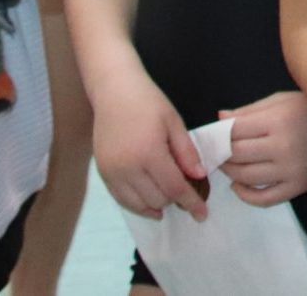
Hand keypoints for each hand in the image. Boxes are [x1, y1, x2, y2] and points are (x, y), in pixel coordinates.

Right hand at [93, 74, 207, 221]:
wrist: (114, 92)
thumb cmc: (149, 103)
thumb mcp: (174, 122)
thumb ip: (187, 152)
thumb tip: (199, 177)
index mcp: (149, 153)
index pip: (174, 188)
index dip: (191, 203)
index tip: (203, 214)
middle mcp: (128, 168)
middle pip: (157, 199)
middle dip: (175, 200)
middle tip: (186, 191)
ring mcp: (112, 173)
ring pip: (138, 204)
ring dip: (157, 205)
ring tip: (169, 199)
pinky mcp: (103, 173)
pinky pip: (121, 199)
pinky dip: (137, 204)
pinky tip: (149, 201)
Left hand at [217, 91, 306, 205]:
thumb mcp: (282, 100)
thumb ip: (250, 110)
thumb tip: (218, 119)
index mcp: (279, 119)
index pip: (234, 130)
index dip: (215, 134)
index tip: (207, 135)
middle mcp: (283, 146)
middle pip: (236, 154)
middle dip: (219, 153)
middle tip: (211, 151)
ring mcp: (290, 170)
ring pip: (245, 177)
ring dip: (228, 172)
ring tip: (225, 164)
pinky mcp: (297, 187)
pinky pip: (264, 199)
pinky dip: (245, 196)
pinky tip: (238, 186)